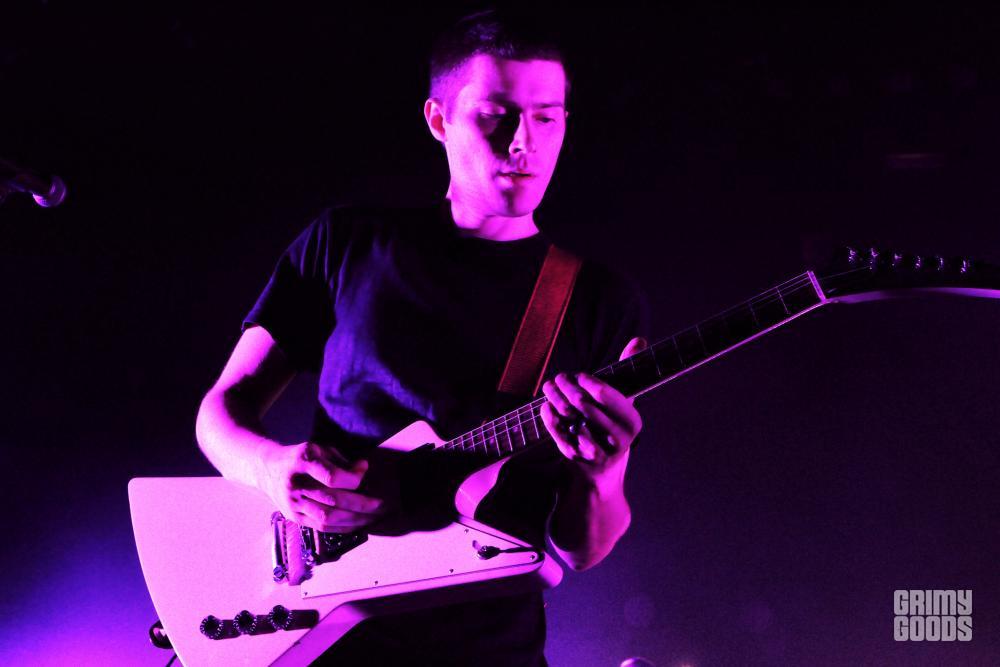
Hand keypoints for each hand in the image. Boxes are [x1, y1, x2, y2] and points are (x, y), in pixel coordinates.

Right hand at [259, 441, 385, 531]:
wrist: (268, 469)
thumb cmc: (300, 457)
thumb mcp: (320, 449)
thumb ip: (342, 460)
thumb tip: (363, 469)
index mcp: (303, 461)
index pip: (332, 477)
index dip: (353, 480)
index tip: (363, 474)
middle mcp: (296, 484)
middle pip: (332, 500)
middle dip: (360, 504)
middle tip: (379, 504)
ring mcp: (293, 503)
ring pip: (327, 517)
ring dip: (354, 520)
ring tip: (371, 517)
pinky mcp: (294, 517)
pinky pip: (321, 527)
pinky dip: (342, 527)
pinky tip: (356, 524)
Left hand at [540, 337, 646, 483]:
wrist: (602, 471)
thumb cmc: (612, 425)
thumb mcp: (624, 402)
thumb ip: (628, 371)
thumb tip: (639, 339)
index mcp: (632, 421)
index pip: (605, 394)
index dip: (587, 381)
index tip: (579, 375)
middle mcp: (617, 438)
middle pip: (584, 404)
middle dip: (567, 386)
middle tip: (558, 378)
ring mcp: (596, 450)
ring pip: (569, 416)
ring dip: (554, 397)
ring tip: (549, 387)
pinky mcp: (577, 458)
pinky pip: (557, 432)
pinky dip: (549, 416)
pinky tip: (546, 406)